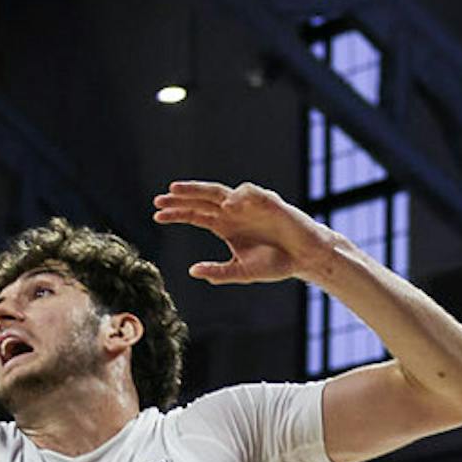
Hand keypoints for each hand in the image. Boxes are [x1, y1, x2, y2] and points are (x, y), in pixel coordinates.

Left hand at [152, 180, 338, 285]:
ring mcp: (249, 206)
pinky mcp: (269, 202)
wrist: (305, 258)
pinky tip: (228, 203)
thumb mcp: (242, 271)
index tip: (156, 215)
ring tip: (179, 190)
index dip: (176, 214)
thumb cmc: (274, 263)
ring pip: (219, 192)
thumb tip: (192, 271)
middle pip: (202, 200)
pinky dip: (238, 195)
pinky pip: (250, 194)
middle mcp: (233, 212)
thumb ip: (218, 272)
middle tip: (160, 197)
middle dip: (181, 197)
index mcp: (224, 225)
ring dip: (198, 189)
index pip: (195, 215)